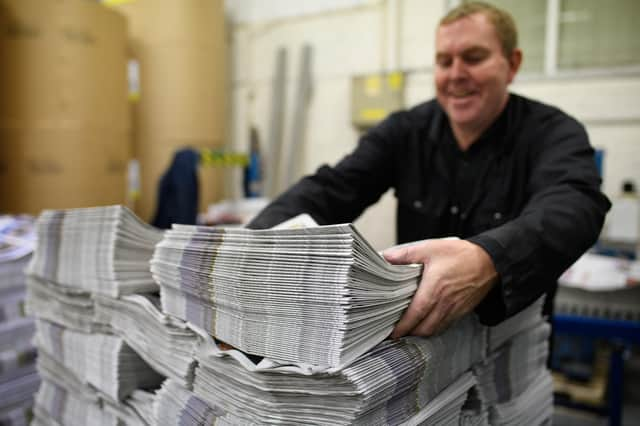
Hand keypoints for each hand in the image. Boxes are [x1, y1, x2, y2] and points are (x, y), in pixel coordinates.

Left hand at [383, 239, 497, 337]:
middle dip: (409, 333)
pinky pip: (445, 326)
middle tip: (397, 332)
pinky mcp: (462, 311)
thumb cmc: (461, 255)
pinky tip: (427, 323)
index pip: (414, 315)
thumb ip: (405, 254)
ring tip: (409, 330)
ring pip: (435, 330)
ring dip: (421, 333)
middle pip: (423, 329)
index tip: (391, 332)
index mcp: (433, 290)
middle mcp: (444, 304)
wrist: (489, 261)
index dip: (402, 327)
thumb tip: (386, 257)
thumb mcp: (430, 249)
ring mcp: (454, 310)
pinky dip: (434, 328)